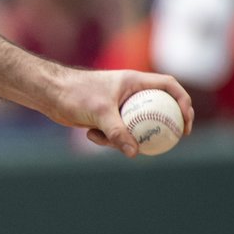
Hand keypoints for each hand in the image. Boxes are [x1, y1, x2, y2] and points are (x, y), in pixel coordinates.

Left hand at [38, 68, 193, 156]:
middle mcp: (129, 91)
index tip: (185, 121)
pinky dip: (107, 138)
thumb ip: (118, 132)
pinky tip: (89, 135)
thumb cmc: (74, 93)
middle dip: (163, 126)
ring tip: (104, 138)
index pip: (169, 85)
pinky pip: (117, 132)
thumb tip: (134, 152)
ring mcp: (118, 104)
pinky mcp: (106, 116)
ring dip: (124, 137)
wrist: (48, 93)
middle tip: (169, 143)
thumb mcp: (99, 112)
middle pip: (158, 108)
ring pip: (136, 125)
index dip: (183, 101)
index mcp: (133, 81)